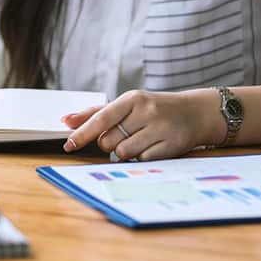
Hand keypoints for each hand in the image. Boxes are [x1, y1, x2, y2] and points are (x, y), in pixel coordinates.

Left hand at [60, 89, 225, 160]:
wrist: (194, 113)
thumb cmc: (152, 109)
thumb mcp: (126, 104)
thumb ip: (95, 113)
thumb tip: (65, 121)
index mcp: (132, 99)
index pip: (101, 118)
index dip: (83, 133)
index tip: (68, 145)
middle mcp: (147, 112)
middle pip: (109, 140)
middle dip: (109, 143)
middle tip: (123, 135)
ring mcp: (160, 129)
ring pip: (123, 153)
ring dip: (124, 152)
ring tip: (138, 140)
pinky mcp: (171, 146)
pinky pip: (142, 161)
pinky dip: (141, 157)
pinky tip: (151, 146)